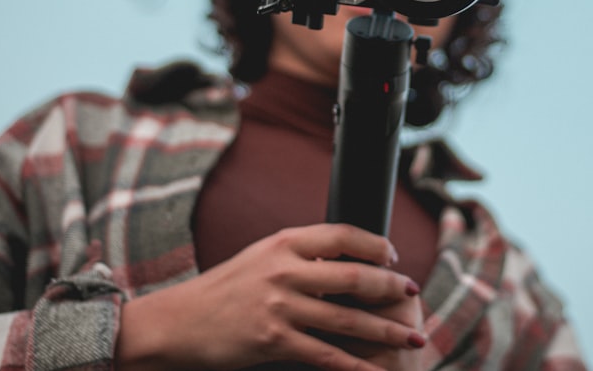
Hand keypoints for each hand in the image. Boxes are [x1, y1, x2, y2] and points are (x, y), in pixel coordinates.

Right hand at [116, 224, 424, 370]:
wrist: (178, 322)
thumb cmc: (224, 290)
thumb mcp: (261, 257)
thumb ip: (299, 255)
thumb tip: (346, 257)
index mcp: (284, 242)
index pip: (343, 234)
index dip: (375, 244)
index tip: (393, 257)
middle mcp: (284, 270)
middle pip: (355, 276)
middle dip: (391, 288)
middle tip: (414, 295)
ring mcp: (279, 306)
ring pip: (348, 319)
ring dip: (387, 331)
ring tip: (412, 337)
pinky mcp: (273, 341)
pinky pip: (327, 355)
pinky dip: (357, 366)